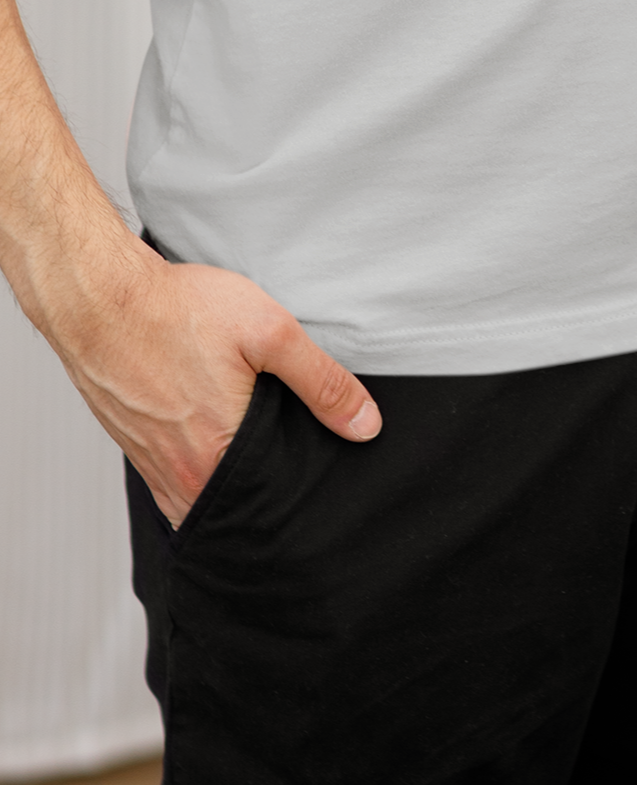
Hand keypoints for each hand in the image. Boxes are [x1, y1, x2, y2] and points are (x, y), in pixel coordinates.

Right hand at [47, 226, 379, 526]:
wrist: (101, 299)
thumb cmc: (178, 311)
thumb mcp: (269, 333)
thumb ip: (321, 382)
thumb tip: (365, 425)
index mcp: (215, 460)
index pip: (270, 507)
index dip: (298, 497)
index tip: (319, 483)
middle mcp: (178, 478)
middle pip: (237, 507)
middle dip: (267, 495)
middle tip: (292, 465)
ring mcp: (151, 466)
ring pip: (203, 495)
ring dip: (232, 483)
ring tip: (261, 453)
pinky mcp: (135, 447)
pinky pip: (175, 478)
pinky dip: (201, 467)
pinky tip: (217, 436)